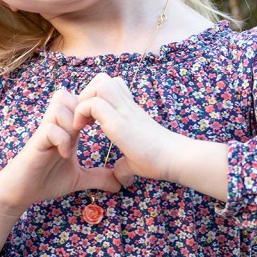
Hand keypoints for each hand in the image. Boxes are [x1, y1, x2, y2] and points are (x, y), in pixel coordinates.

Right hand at [0, 88, 122, 210]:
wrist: (20, 192)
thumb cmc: (46, 180)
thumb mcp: (79, 178)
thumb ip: (98, 176)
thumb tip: (119, 183)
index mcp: (67, 129)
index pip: (79, 101)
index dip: (92, 107)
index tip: (102, 125)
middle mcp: (55, 126)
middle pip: (68, 95)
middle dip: (82, 109)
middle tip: (91, 128)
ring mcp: (44, 132)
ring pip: (59, 106)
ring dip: (71, 121)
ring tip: (77, 141)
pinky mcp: (36, 144)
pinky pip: (50, 129)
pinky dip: (61, 139)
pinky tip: (66, 154)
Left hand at [72, 73, 179, 187]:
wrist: (175, 159)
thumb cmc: (158, 159)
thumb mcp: (135, 161)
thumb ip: (125, 165)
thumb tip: (120, 178)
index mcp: (130, 110)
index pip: (111, 84)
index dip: (95, 95)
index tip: (90, 118)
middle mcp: (126, 106)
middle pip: (103, 78)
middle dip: (87, 93)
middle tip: (85, 117)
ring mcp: (124, 111)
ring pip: (99, 84)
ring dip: (85, 99)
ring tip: (84, 121)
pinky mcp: (119, 123)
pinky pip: (93, 105)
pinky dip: (82, 113)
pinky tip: (83, 129)